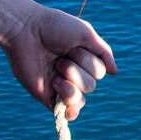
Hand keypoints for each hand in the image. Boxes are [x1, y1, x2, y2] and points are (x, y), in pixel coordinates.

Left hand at [0, 3, 116, 120]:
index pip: (99, 72)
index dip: (89, 61)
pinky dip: (70, 110)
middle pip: (91, 86)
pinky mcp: (47, 96)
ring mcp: (60, 86)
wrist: (25, 30)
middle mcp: (72, 73)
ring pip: (80, 99)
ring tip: (55, 69)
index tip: (73, 46)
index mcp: (82, 59)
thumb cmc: (54, 27)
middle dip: (78, 70)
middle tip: (60, 56)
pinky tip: (68, 107)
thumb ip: (103, 52)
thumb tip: (115, 72)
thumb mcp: (85, 33)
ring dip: (70, 82)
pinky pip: (66, 112)